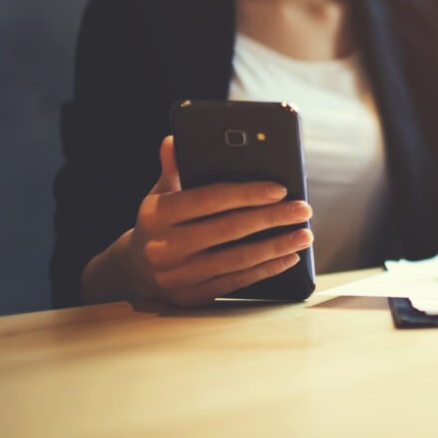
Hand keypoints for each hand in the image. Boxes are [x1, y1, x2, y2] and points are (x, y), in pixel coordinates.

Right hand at [117, 136, 313, 306]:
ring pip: (237, 259)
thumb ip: (173, 168)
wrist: (133, 269)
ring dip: (277, 246)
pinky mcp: (191, 298)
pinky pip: (236, 282)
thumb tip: (175, 139)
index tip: (280, 188)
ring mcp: (178, 276)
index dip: (248, 194)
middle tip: (303, 209)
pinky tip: (288, 257)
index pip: (210, 199)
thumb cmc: (160, 222)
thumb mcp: (159, 194)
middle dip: (272, 217)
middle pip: (230, 229)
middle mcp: (165, 247)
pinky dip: (266, 270)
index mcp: (158, 214)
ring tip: (305, 234)